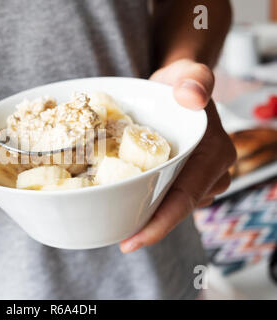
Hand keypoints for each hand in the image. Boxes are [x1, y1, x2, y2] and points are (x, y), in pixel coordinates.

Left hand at [120, 59, 235, 252]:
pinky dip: (144, 200)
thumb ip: (193, 79)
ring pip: (168, 205)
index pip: (185, 197)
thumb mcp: (187, 74)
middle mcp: (208, 172)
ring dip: (145, 215)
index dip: (159, 224)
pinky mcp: (180, 178)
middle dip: (148, 227)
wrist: (177, 89)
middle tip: (119, 240)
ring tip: (115, 224)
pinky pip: (163, 195)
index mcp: (212, 154)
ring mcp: (195, 178)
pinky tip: (121, 203)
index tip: (131, 242)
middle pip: (175, 209)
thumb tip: (191, 96)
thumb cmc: (180, 83)